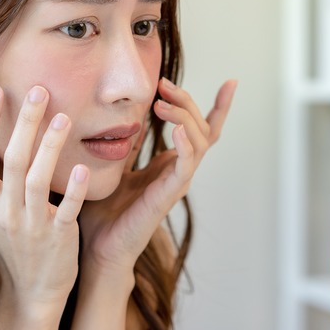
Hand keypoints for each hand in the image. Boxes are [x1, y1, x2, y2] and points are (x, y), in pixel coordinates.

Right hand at [0, 84, 86, 310]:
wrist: (32, 291)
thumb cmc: (12, 245)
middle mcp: (2, 212)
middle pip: (10, 159)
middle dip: (23, 123)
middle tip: (38, 89)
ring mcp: (30, 226)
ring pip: (36, 181)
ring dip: (50, 147)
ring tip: (64, 117)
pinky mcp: (58, 239)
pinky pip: (65, 211)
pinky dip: (72, 191)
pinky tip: (82, 169)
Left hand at [78, 79, 237, 275]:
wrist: (98, 246)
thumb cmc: (105, 211)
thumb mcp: (115, 166)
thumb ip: (129, 145)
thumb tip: (133, 118)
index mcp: (170, 163)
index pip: (202, 130)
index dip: (219, 107)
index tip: (231, 82)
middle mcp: (179, 170)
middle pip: (201, 127)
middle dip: (187, 101)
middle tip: (163, 84)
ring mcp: (177, 182)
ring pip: (199, 141)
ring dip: (184, 117)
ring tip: (161, 104)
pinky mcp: (169, 195)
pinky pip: (186, 166)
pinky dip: (187, 146)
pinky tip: (175, 129)